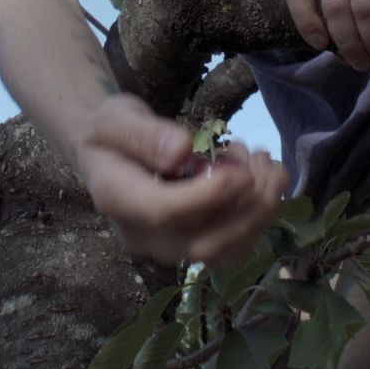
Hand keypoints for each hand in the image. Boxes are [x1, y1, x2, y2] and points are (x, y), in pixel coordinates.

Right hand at [73, 95, 287, 265]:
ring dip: (259, 211)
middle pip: (204, 245)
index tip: (241, 170)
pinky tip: (258, 175)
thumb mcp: (115, 119)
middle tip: (265, 162)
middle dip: (248, 209)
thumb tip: (181, 151)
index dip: (208, 196)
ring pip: (226, 249)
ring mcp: (169, 246)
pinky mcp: (191, 243)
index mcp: (119, 200)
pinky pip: (232, 244)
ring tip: (265, 162)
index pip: (165, 212)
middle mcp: (144, 235)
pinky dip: (256, 214)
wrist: (104, 154)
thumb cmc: (108, 133)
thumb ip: (144, 135)